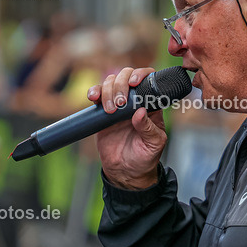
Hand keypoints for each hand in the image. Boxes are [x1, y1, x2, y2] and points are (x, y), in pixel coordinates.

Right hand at [87, 67, 167, 189]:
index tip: (135, 82)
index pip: (148, 80)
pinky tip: (93, 98)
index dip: (141, 74)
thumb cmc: (145, 158)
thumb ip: (148, 128)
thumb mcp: (153, 144)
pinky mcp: (102, 112)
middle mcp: (134, 101)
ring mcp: (117, 105)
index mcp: (150, 105)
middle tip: (120, 103)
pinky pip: (97, 96)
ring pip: (111, 82)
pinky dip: (94, 92)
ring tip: (110, 109)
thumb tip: (140, 112)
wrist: (125, 172)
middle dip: (121, 84)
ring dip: (108, 90)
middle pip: (126, 76)